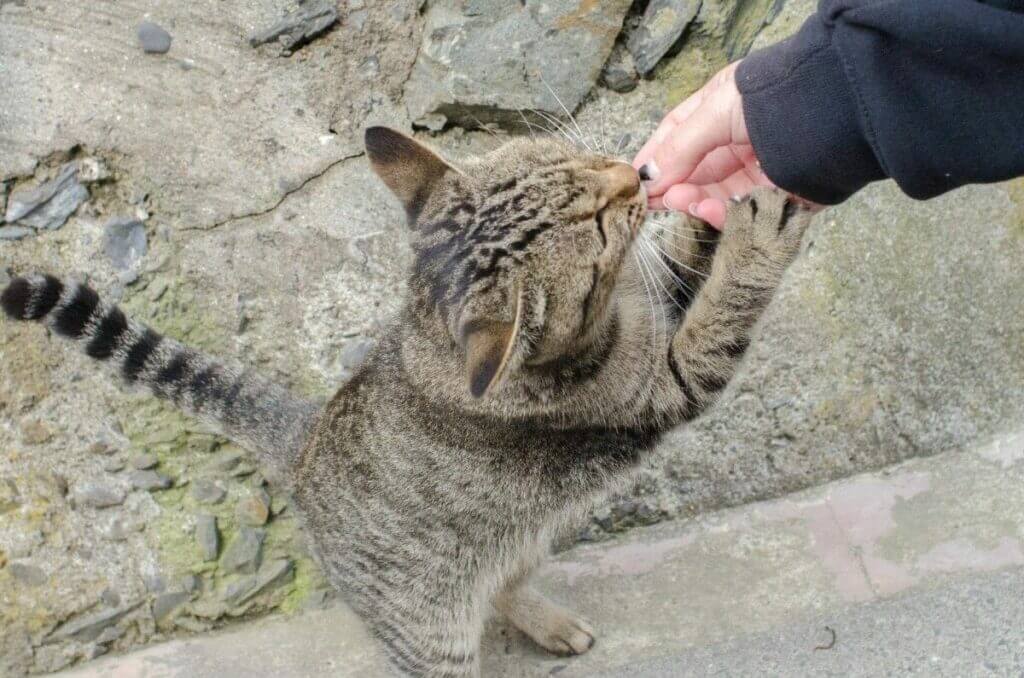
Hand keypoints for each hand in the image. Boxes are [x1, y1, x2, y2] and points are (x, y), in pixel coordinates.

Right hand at [633, 62, 812, 228]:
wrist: (835, 113)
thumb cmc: (773, 99)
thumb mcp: (716, 112)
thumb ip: (680, 146)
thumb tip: (647, 178)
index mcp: (721, 112)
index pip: (677, 138)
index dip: (655, 159)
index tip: (636, 182)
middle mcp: (736, 143)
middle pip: (693, 173)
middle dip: (672, 186)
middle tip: (654, 201)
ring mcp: (755, 173)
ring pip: (712, 196)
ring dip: (692, 201)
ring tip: (680, 202)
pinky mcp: (774, 200)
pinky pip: (739, 214)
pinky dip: (719, 215)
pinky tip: (706, 210)